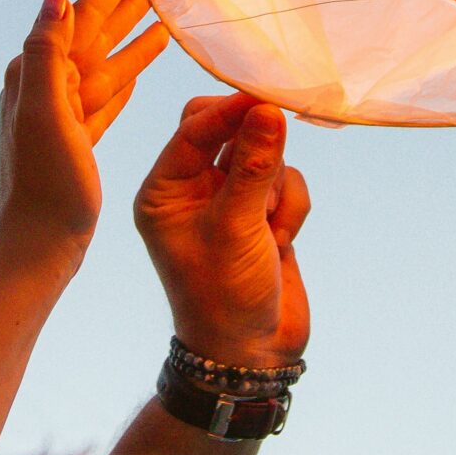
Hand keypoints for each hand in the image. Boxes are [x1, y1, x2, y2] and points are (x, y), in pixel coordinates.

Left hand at [0, 0, 169, 256]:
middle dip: (124, 0)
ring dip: (134, 34)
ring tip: (164, 9)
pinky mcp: (79, 141)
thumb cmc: (44, 185)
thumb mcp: (44, 113)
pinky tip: (144, 61)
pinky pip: (109, 95)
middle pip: (95, 33)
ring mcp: (63, 115)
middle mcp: (46, 88)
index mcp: (37, 75)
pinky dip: (128, 73)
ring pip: (107, 61)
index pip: (79, 16)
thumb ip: (48, 53)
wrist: (39, 247)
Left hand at [131, 93, 311, 367]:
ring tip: (269, 230)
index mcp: (164, 190)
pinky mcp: (261, 213)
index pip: (193, 128)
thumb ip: (252, 166)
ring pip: (264, 155)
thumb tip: (268, 108)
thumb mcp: (236, 227)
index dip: (230, 110)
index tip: (266, 98)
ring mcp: (228, 200)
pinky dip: (291, 207)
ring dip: (276, 187)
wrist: (251, 356)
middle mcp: (192, 189)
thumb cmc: (225, 295)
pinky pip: (286, 182)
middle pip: (226, 129)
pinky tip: (282, 242)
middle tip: (277, 146)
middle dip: (256, 145)